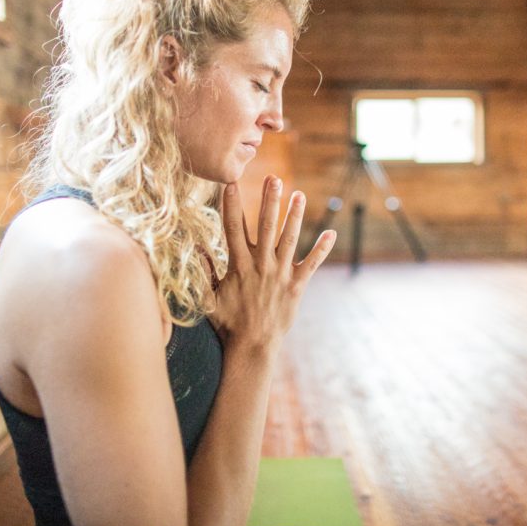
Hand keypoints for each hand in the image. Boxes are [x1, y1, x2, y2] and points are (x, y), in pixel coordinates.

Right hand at [209, 175, 335, 356]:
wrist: (252, 346)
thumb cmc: (228, 323)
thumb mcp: (209, 297)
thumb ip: (203, 272)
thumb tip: (195, 249)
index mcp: (238, 265)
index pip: (232, 228)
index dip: (232, 205)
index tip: (231, 183)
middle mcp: (260, 265)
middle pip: (266, 226)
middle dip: (269, 200)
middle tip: (274, 178)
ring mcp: (280, 274)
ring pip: (289, 239)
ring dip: (295, 215)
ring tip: (299, 194)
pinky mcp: (296, 285)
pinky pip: (312, 264)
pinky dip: (321, 249)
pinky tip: (331, 233)